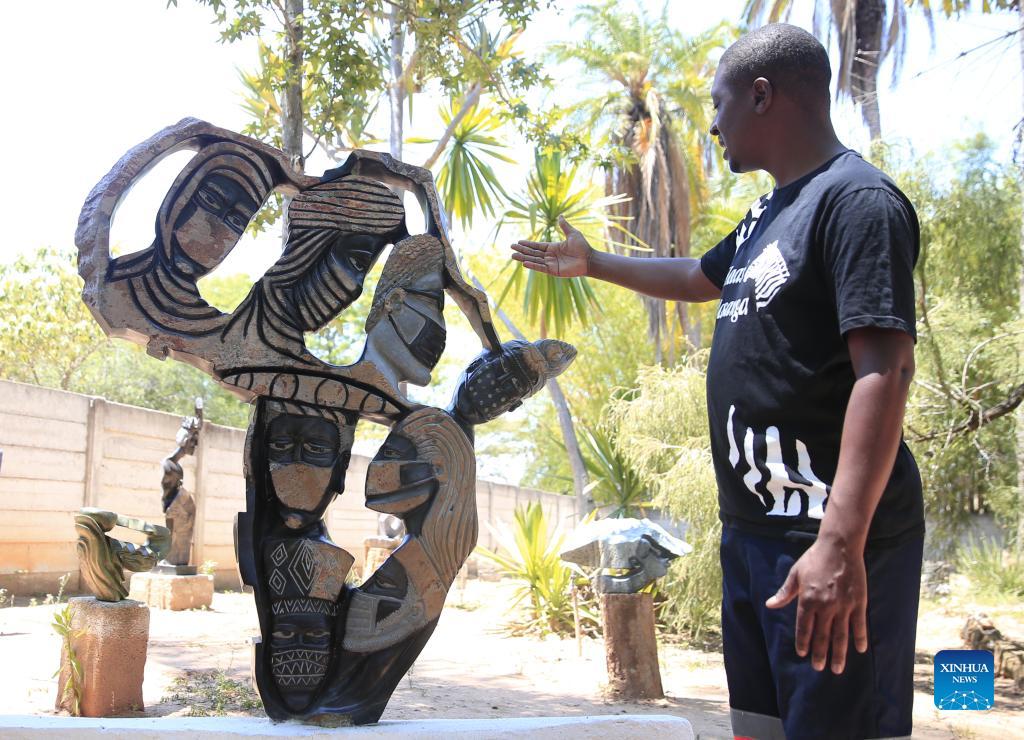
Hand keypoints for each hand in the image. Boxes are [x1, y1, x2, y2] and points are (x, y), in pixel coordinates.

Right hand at [510, 216, 592, 277]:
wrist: (589, 259)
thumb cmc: (582, 247)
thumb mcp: (572, 234)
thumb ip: (564, 226)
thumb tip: (560, 216)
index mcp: (553, 247)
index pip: (537, 246)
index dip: (527, 244)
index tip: (518, 241)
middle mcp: (550, 256)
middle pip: (533, 253)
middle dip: (522, 250)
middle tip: (511, 248)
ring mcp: (551, 264)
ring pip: (534, 260)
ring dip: (524, 258)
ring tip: (513, 255)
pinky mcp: (553, 271)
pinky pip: (541, 268)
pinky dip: (533, 265)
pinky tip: (524, 263)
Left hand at [765, 537, 868, 673]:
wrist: (839, 546)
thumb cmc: (814, 559)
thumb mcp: (795, 574)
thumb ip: (784, 592)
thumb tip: (769, 605)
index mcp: (807, 599)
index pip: (804, 627)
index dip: (803, 642)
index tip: (803, 654)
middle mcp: (825, 605)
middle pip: (822, 635)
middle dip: (820, 654)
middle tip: (819, 668)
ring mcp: (843, 605)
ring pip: (840, 635)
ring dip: (839, 653)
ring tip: (837, 668)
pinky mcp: (858, 602)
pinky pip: (859, 624)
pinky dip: (859, 638)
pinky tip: (860, 650)